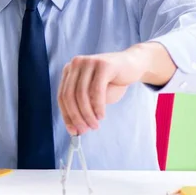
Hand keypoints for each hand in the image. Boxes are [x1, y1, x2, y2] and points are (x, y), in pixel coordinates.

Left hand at [57, 42, 175, 135]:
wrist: (134, 65)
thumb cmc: (112, 83)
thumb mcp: (93, 97)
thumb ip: (82, 109)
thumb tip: (74, 131)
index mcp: (69, 70)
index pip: (62, 96)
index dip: (66, 115)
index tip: (73, 132)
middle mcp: (75, 63)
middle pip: (69, 95)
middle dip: (76, 117)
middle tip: (85, 130)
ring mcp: (88, 62)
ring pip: (81, 94)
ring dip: (87, 114)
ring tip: (95, 125)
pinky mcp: (103, 64)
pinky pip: (96, 90)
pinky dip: (98, 106)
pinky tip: (101, 116)